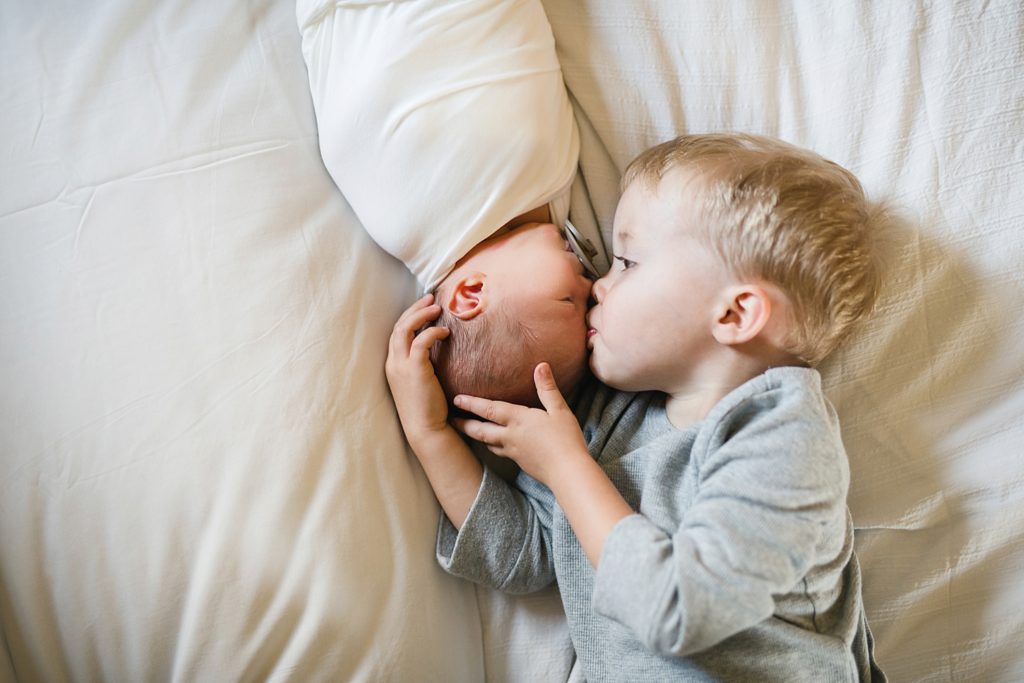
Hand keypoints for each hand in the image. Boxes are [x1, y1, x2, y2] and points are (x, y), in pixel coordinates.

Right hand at [385, 294, 451, 445]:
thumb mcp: (421, 381)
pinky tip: (444, 332)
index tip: (424, 307)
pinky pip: (421, 342)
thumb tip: (437, 348)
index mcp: (393, 366)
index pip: (396, 333)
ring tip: (436, 308)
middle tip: (430, 298)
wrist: (426, 429)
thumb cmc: (428, 408)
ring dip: (421, 315)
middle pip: (398, 326)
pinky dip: (432, 332)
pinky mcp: (414, 370)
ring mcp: (401, 366)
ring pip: (405, 329)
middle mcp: (393, 363)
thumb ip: (423, 364)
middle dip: (414, 309)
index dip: (409, 317)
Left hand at [453, 362, 589, 486]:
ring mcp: (513, 451)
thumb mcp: (559, 410)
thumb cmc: (566, 440)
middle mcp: (511, 436)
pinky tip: (493, 445)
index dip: (472, 403)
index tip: (457, 399)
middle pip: (481, 430)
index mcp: (519, 420)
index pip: (489, 409)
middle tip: (452, 419)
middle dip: (465, 423)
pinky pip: (499, 452)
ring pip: (488, 443)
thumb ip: (547, 388)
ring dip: (475, 436)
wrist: (568, 473)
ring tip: (467, 430)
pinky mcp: (519, 462)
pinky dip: (491, 446)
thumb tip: (541, 366)